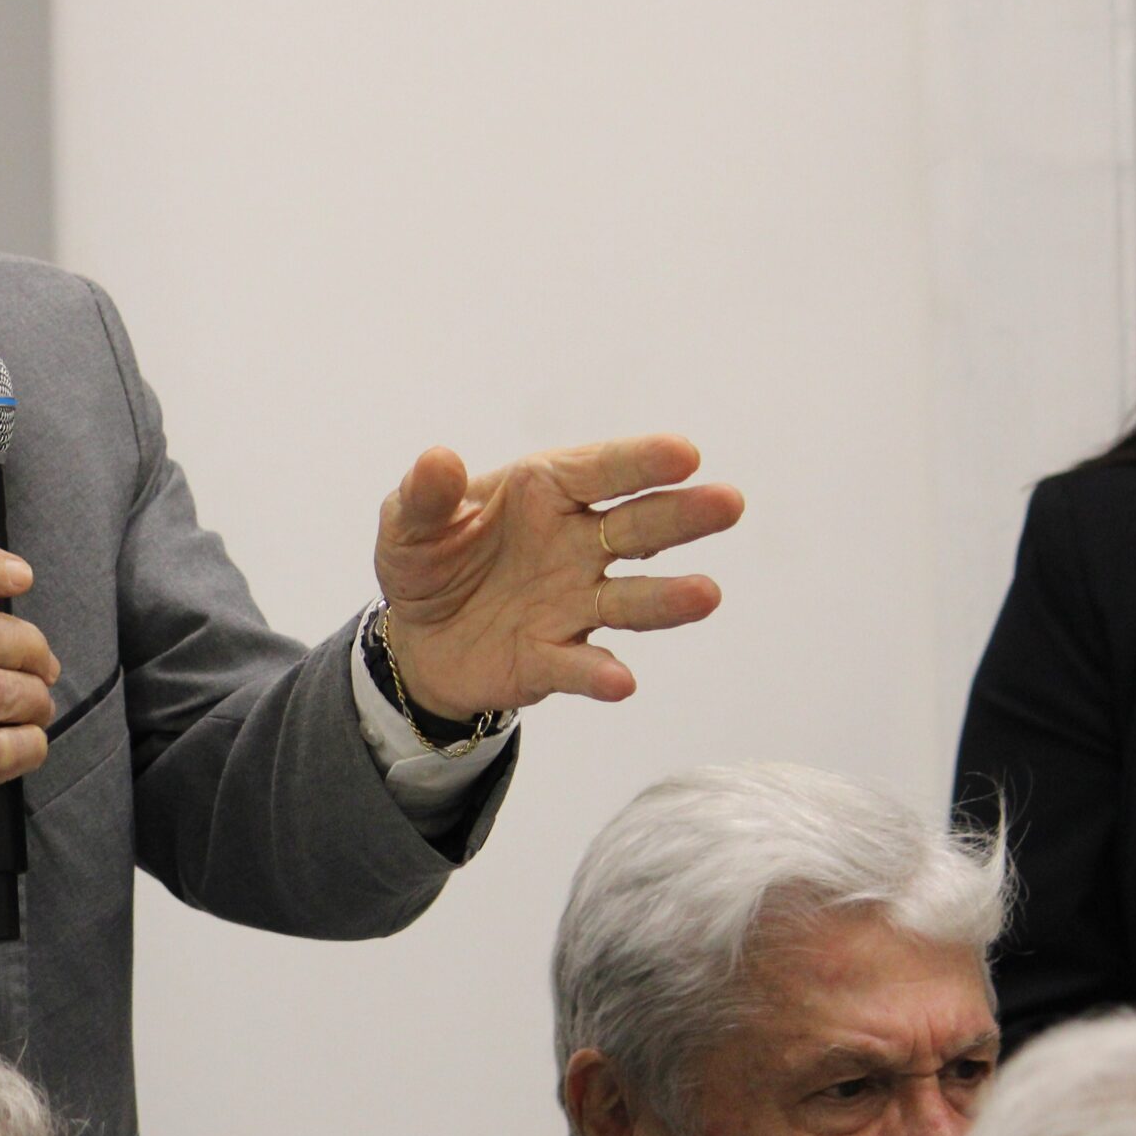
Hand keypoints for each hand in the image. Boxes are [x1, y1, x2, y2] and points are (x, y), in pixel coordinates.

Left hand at [373, 434, 744, 717]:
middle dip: (682, 515)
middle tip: (728, 503)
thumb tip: (439, 459)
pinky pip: (581, 666)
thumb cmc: (427, 559)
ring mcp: (574, 603)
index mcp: (546, 492)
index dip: (642, 461)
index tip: (686, 454)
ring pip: (631, 599)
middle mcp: (576, 544)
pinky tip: (620, 682)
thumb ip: (424, 495)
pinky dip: (600, 675)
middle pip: (638, 527)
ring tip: (706, 594)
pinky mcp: (554, 659)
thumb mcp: (407, 523)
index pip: (601, 470)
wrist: (416, 636)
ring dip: (668, 599)